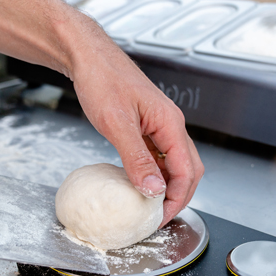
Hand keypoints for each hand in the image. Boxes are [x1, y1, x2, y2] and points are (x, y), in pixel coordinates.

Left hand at [69, 26, 204, 225]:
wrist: (87, 57)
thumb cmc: (102, 79)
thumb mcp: (117, 123)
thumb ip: (137, 158)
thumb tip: (152, 188)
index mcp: (170, 123)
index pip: (186, 170)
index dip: (177, 198)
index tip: (160, 217)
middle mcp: (171, 125)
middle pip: (188, 169)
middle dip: (178, 196)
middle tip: (158, 218)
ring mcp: (160, 126)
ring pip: (175, 164)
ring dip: (167, 187)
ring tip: (150, 207)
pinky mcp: (147, 127)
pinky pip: (158, 156)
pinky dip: (154, 174)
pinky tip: (140, 184)